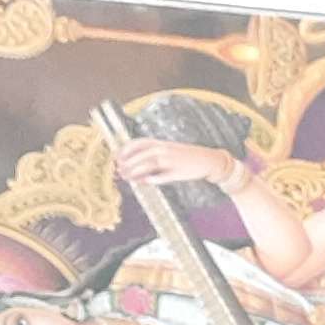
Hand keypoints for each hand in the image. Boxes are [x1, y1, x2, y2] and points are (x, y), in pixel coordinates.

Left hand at [106, 130, 237, 199]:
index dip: (125, 150)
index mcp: (160, 143)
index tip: (116, 158)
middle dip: (128, 164)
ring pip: (148, 165)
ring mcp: (171, 161)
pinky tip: (144, 182)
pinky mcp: (178, 172)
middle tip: (120, 172)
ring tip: (127, 178)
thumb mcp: (167, 150)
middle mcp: (164, 149)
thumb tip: (134, 165)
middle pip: (140, 155)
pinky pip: (162, 176)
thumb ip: (151, 155)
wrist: (207, 160)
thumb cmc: (185, 156)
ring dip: (136, 172)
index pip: (137, 143)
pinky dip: (152, 179)